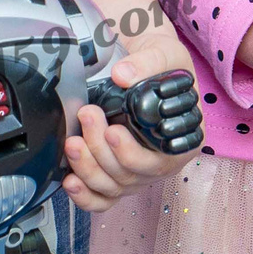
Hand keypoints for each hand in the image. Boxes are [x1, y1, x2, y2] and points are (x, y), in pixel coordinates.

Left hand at [63, 33, 198, 211]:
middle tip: (88, 117)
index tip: (112, 131)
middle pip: (130, 175)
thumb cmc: (163, 65)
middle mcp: (161, 162)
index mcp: (182, 141)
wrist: (144, 65)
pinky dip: (84, 195)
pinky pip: (102, 199)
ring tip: (73, 141)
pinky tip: (70, 180)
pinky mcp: (115, 177)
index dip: (132, 154)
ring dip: (88, 167)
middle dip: (101, 151)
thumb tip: (123, 74)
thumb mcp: (166, 53)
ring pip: (112, 187)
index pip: (160, 162)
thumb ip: (148, 62)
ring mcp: (137, 172)